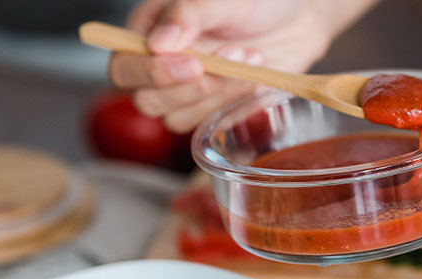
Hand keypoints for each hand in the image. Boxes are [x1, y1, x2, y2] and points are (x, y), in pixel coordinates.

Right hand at [108, 0, 373, 132]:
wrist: (297, 20)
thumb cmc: (256, 1)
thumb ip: (188, 14)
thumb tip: (159, 44)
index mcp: (148, 32)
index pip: (124, 67)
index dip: (151, 73)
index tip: (193, 63)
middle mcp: (161, 67)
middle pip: (147, 101)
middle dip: (192, 88)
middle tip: (232, 54)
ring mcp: (187, 92)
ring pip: (177, 119)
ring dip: (217, 95)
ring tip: (250, 57)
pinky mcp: (213, 110)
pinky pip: (209, 124)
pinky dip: (233, 104)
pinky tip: (254, 78)